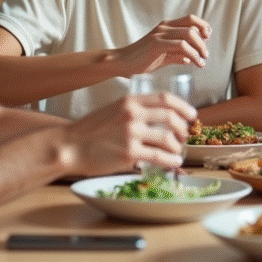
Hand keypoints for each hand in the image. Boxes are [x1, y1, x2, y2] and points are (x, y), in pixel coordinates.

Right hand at [67, 93, 195, 173]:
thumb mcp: (113, 110)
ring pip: (167, 138)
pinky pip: (159, 156)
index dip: (183, 107)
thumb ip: (134, 109)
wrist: (70, 146)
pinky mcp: (129, 153)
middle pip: (171, 117)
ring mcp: (131, 134)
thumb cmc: (90, 130)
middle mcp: (132, 114)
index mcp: (130, 101)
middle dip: (183, 127)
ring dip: (177, 146)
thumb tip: (157, 115)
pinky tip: (174, 162)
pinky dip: (171, 160)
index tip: (192, 114)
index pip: (165, 99)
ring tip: (178, 151)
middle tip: (186, 135)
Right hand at [117, 15, 210, 75]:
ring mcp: (160, 34)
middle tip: (206, 54)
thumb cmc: (142, 60)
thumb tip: (189, 59)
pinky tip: (195, 63)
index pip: (190, 19)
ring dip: (199, 48)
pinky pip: (181, 46)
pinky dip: (192, 54)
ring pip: (188, 34)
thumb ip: (176, 55)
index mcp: (166, 26)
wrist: (122, 63)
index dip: (203, 26)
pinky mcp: (156, 44)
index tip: (207, 38)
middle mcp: (164, 27)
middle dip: (203, 41)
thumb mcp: (163, 56)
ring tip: (202, 61)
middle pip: (192, 26)